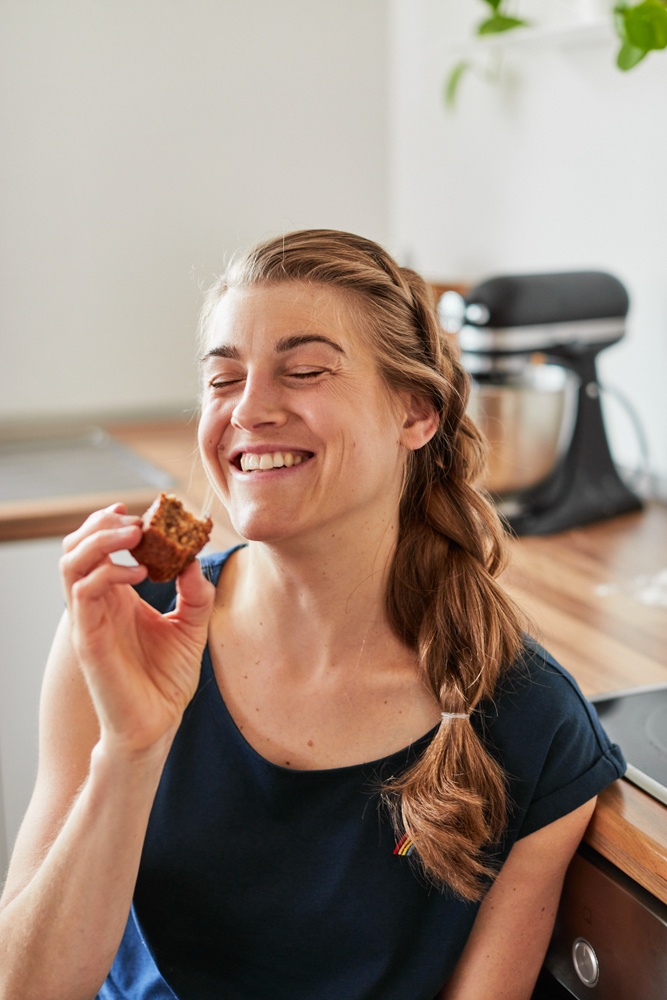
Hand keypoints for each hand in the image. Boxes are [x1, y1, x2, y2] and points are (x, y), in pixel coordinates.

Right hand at [60, 503, 215, 755]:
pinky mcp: (89, 640)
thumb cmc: (168, 679)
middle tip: (137, 522)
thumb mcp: (192, 626)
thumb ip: (195, 593)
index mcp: (117, 597)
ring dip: (101, 540)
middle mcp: (97, 604)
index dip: (112, 522)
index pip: (97, 547)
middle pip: (75, 546)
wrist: (158, 723)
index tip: (141, 512)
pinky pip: (84, 593)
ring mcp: (89, 620)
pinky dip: (109, 572)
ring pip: (71, 562)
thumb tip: (193, 560)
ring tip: (135, 538)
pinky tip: (142, 575)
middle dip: (102, 524)